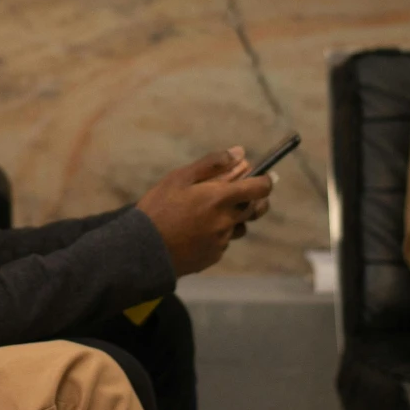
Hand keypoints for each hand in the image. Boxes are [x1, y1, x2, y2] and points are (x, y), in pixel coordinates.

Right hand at [137, 149, 274, 276]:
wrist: (143, 249)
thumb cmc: (159, 208)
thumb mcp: (180, 178)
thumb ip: (212, 164)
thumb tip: (239, 153)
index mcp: (221, 199)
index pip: (260, 189)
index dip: (266, 181)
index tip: (266, 177)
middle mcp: (227, 221)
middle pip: (256, 209)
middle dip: (253, 198)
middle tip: (237, 193)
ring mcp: (221, 241)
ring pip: (238, 226)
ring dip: (233, 218)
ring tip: (207, 213)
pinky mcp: (213, 256)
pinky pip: (223, 242)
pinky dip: (217, 234)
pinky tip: (195, 231)